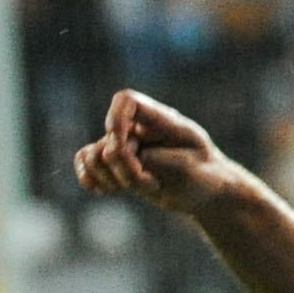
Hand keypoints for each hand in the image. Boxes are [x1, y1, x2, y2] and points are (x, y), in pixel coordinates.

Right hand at [73, 91, 257, 218]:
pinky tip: (105, 191)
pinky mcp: (116, 163)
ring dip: (111, 177)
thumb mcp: (192, 170)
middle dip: (125, 168)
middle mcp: (138, 129)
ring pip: (92, 154)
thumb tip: (117, 155)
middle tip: (152, 183)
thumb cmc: (207, 177)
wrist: (209, 192)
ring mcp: (125, 145)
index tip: (123, 143)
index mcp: (162, 120)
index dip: (116, 118)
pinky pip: (85, 162)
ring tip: (142, 187)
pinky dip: (90, 178)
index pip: (127, 100)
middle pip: (109, 140)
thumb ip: (157, 159)